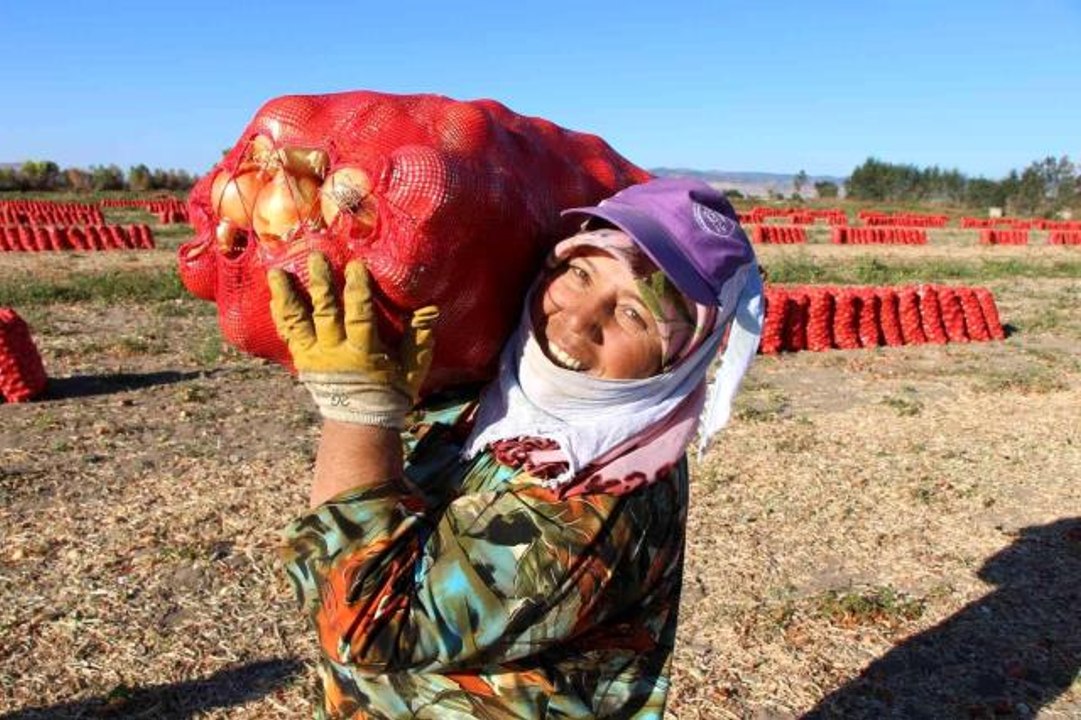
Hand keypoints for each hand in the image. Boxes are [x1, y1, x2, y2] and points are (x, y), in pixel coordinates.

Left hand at [268, 252, 437, 427]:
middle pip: (325, 313)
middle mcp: (334, 352)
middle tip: (316, 257)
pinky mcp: (301, 360)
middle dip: (321, 284)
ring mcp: (313, 357)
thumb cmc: (391, 392)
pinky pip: (287, 335)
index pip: (359, 317)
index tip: (356, 266)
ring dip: (286, 297)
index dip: (357, 291)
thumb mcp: (412, 368)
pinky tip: (274, 296)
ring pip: (297, 323)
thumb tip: (430, 309)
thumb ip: (419, 338)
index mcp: (363, 353)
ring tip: (277, 272)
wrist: (359, 422)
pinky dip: (280, 315)